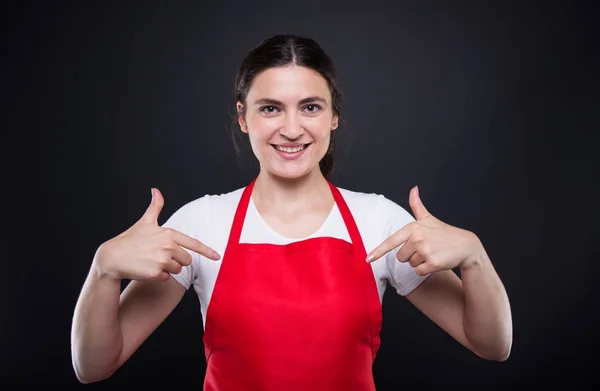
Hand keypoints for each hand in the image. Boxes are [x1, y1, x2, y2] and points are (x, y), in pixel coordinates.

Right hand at [93, 188, 220, 281]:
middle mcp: (168, 247)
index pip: (193, 243)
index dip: (207, 251)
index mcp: (168, 234)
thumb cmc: (130, 239)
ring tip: (152, 261)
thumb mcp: (145, 222)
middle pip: (187, 260)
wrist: (113, 257)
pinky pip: (167, 279)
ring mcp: (162, 261)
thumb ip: (155, 207)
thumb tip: (156, 190)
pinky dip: (159, 277)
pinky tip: (147, 269)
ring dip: (168, 269)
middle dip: (177, 260)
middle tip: (160, 255)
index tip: (217, 256)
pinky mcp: (156, 274)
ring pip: (178, 270)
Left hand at [366, 186, 479, 274]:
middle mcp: (417, 238)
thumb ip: (417, 205)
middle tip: (425, 248)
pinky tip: (435, 261)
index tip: (368, 259)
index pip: (392, 241)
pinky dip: (425, 269)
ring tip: (432, 253)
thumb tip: (413, 188)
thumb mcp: (429, 218)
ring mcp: (425, 251)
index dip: (378, 251)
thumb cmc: (444, 232)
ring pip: (410, 264)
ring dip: (419, 262)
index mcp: (413, 228)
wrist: (465, 246)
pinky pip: (418, 271)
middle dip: (410, 255)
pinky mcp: (432, 263)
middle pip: (400, 256)